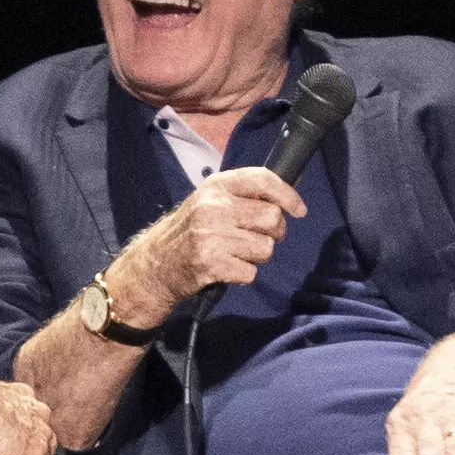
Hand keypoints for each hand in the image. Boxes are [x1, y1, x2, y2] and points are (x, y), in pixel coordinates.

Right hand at [110, 167, 307, 319]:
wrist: (155, 264)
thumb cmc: (189, 232)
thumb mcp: (210, 201)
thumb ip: (243, 196)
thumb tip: (286, 196)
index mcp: (216, 186)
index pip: (263, 179)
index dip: (288, 195)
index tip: (299, 210)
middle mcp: (214, 206)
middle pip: (272, 218)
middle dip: (272, 234)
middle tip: (255, 238)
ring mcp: (211, 235)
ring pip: (265, 248)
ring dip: (257, 257)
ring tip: (236, 254)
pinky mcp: (211, 263)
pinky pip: (251, 272)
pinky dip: (243, 275)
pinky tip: (226, 268)